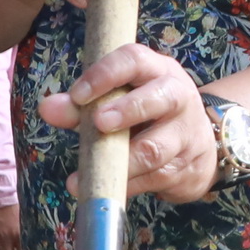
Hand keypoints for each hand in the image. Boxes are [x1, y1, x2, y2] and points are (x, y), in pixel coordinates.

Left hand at [37, 44, 216, 201]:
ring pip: (155, 148)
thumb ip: (81, 104)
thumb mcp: (118, 100)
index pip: (135, 60)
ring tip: (90, 173)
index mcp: (157, 71)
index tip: (78, 95)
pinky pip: (153, 179)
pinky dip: (126, 186)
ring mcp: (185, 134)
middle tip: (99, 122)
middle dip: (128, 110)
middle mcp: (178, 98)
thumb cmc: (147, 115)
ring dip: (122, 162)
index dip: (106, 75)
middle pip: (159, 99)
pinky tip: (103, 189)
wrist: (201, 145)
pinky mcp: (185, 167)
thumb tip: (48, 108)